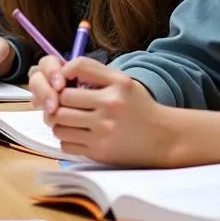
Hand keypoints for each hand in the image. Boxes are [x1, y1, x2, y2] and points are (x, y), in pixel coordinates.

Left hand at [32, 55, 174, 165]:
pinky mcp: (100, 152)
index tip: (62, 81)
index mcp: (117, 86)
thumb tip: (62, 71)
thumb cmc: (139, 107)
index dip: (62, 74)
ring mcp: (104, 131)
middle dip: (55, 101)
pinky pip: (66, 144)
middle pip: (61, 100)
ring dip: (57, 122)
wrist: (164, 138)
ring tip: (65, 119)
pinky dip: (65, 139)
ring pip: (59, 124)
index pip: (76, 68)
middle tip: (58, 103)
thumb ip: (95, 71)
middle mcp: (110, 107)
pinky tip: (75, 134)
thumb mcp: (124, 81)